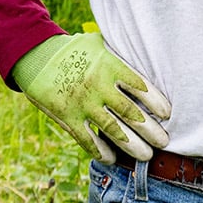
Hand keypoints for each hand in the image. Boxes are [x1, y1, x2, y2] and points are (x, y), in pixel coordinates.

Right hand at [12, 33, 171, 163]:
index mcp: (109, 65)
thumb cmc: (73, 49)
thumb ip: (120, 55)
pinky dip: (101, 150)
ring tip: (146, 155)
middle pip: (131, 113)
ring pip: (113, 130)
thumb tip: (147, 57)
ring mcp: (82, 103)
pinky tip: (112, 158)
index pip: (140, 86)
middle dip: (150, 130)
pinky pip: (87, 139)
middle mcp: (98, 86)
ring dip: (132, 145)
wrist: (36, 57)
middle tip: (165, 141)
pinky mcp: (67, 117)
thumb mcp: (98, 44)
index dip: (156, 102)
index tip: (167, 113)